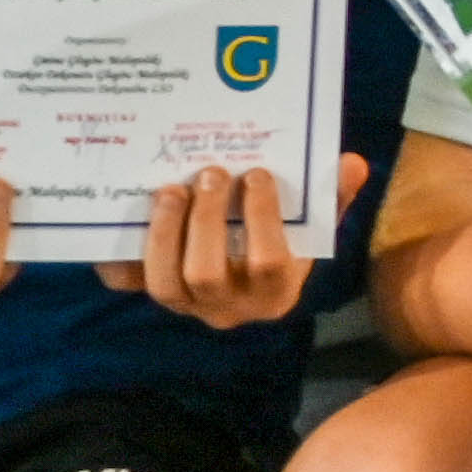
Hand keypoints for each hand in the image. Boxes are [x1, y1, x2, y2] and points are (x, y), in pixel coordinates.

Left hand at [103, 157, 358, 329]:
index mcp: (276, 292)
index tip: (257, 174)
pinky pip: (128, 284)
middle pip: (206, 275)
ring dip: (163, 235)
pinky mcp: (157, 297)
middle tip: (209, 174)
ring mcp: (188, 307)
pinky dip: (117, 257)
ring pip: (164, 284)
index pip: (268, 263)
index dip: (260, 218)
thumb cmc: (286, 251)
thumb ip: (332, 199)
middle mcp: (229, 309)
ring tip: (169, 190)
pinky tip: (125, 220)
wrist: (250, 296)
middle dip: (204, 222)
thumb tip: (353, 163)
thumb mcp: (314, 230)